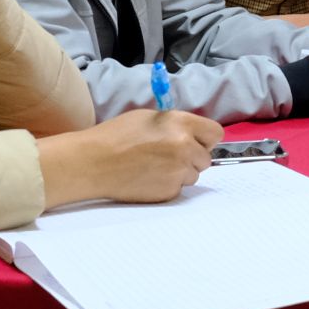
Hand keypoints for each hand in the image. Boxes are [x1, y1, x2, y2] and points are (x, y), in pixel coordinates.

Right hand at [37, 109, 220, 206]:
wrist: (93, 163)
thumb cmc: (116, 136)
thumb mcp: (150, 118)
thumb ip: (176, 125)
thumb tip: (193, 134)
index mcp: (181, 124)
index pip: (215, 133)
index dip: (205, 139)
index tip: (196, 142)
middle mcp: (185, 147)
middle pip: (206, 158)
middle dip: (192, 157)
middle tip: (168, 156)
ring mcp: (178, 171)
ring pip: (193, 175)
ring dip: (180, 172)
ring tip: (154, 166)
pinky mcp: (169, 191)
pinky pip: (178, 188)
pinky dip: (167, 184)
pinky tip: (148, 177)